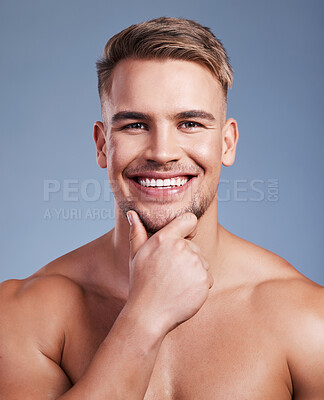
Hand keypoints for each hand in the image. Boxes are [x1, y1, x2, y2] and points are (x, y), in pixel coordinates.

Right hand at [125, 211, 213, 334]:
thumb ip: (137, 232)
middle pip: (194, 246)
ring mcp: (195, 263)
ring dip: (193, 272)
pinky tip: (184, 292)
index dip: (188, 229)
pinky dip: (199, 285)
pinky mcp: (204, 279)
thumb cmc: (141, 284)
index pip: (190, 220)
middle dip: (186, 257)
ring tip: (175, 283)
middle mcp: (181, 247)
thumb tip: (131, 213)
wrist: (149, 314)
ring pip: (202, 262)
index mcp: (165, 238)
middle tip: (169, 273)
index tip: (182, 239)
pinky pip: (207, 278)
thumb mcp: (136, 255)